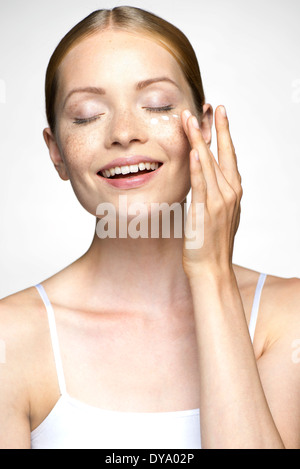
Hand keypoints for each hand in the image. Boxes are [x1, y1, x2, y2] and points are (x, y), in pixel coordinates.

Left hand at [182, 106, 242, 278]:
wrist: (212, 269)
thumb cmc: (212, 244)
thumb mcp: (217, 215)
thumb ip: (214, 196)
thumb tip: (205, 183)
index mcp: (232, 193)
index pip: (228, 156)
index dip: (224, 134)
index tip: (219, 115)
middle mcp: (230, 194)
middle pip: (221, 154)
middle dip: (214, 129)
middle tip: (210, 106)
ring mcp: (219, 202)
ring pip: (209, 165)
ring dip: (199, 141)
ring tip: (190, 120)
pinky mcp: (206, 212)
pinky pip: (201, 186)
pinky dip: (198, 168)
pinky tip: (193, 152)